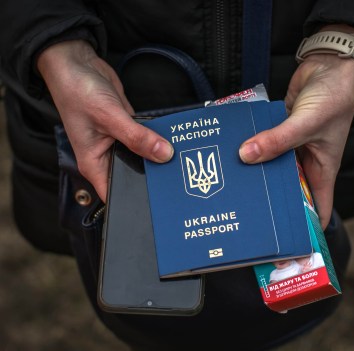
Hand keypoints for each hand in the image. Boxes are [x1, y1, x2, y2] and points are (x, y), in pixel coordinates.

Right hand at [37, 40, 173, 201]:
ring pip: (144, 155)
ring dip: (158, 154)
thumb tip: (164, 154)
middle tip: (178, 178)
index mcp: (95, 164)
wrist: (77, 64)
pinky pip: (147, 138)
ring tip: (181, 160)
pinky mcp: (128, 127)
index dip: (135, 200)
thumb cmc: (77, 92)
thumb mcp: (109, 117)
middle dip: (153, 175)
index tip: (158, 203)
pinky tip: (174, 140)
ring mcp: (119, 142)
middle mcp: (107, 156)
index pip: (116, 193)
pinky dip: (158, 138)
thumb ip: (137, 137)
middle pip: (135, 174)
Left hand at [239, 29, 353, 228]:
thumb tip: (246, 156)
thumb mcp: (307, 124)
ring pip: (271, 169)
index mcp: (322, 170)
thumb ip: (277, 141)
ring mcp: (291, 148)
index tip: (284, 244)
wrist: (331, 65)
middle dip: (270, 204)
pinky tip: (232, 158)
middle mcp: (306, 163)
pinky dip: (251, 151)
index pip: (317, 209)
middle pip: (288, 192)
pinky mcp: (279, 132)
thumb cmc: (334, 98)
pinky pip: (263, 146)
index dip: (304, 229)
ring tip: (232, 191)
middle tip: (245, 218)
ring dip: (256, 175)